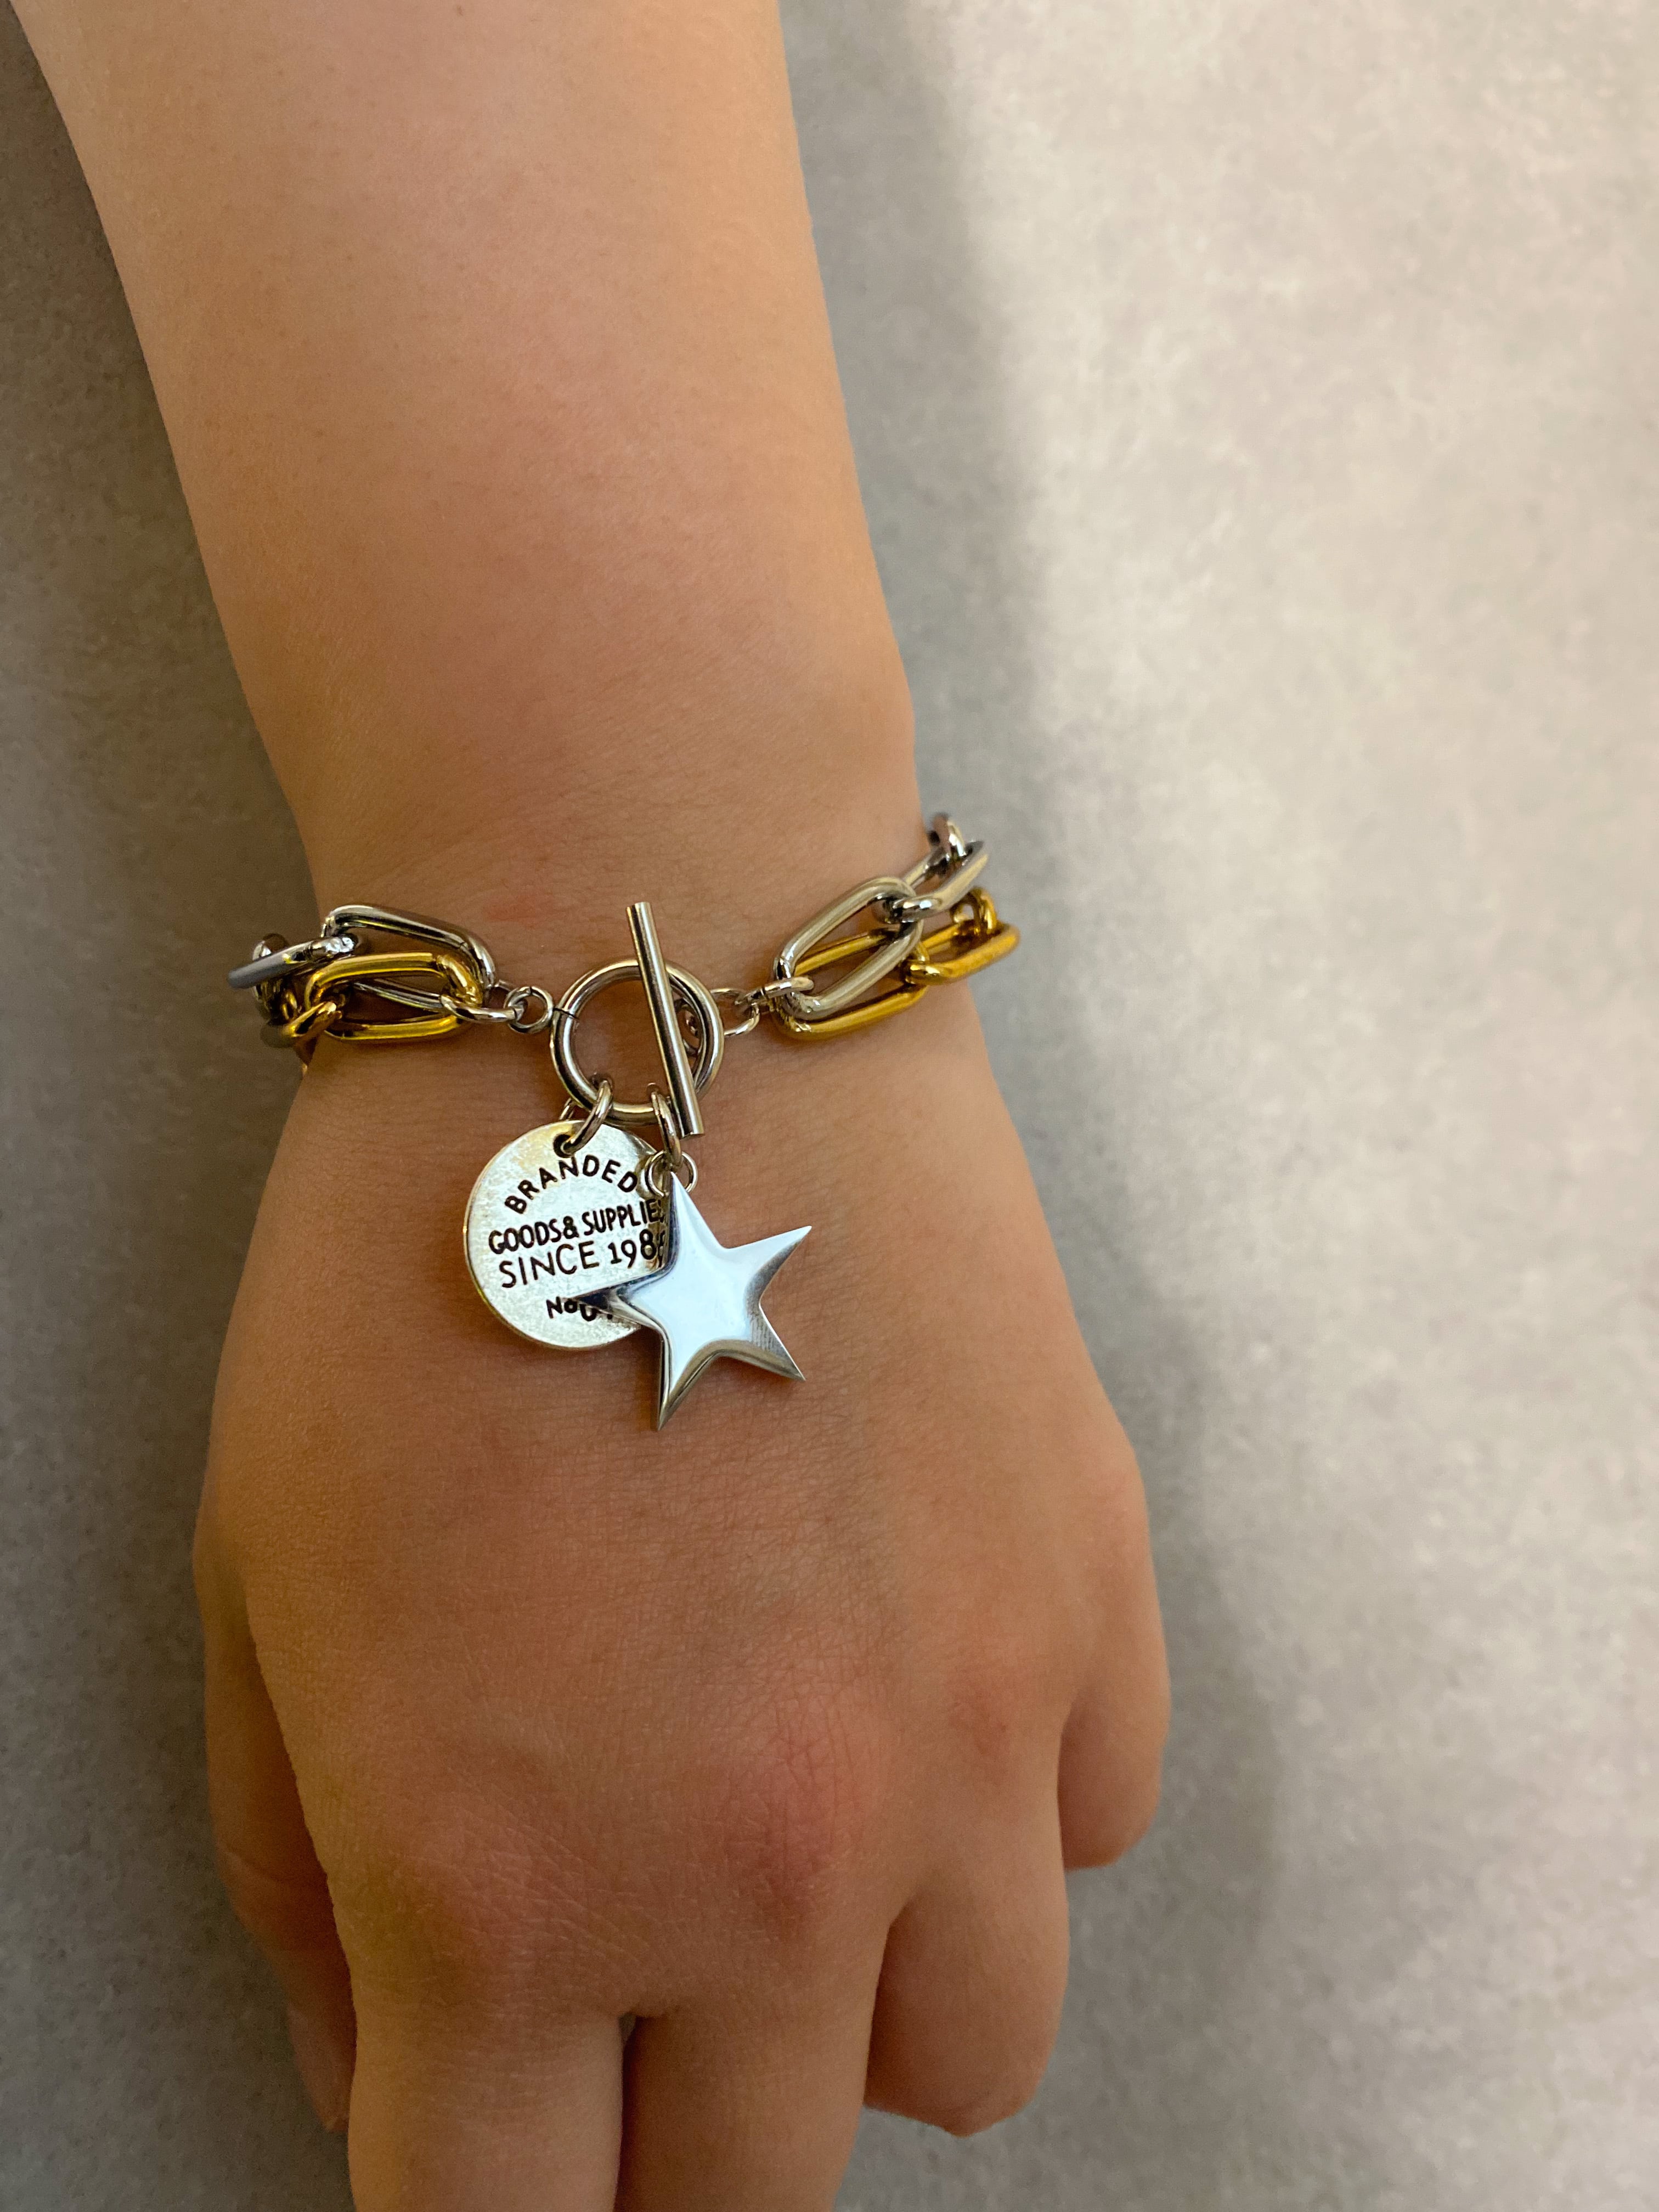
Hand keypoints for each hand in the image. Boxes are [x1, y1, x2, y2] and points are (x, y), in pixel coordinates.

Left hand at [195, 981, 1166, 2209]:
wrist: (648, 1015)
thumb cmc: (403, 1287)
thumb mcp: (255, 1599)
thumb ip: (307, 1895)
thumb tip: (393, 2069)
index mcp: (511, 1883)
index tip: (503, 2153)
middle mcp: (767, 1861)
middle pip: (756, 2201)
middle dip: (670, 2139)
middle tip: (632, 1989)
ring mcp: (968, 1735)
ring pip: (976, 2057)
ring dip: (866, 2001)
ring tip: (798, 1828)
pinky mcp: (1097, 1598)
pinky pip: (1086, 1832)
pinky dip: (1002, 1808)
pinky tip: (912, 1660)